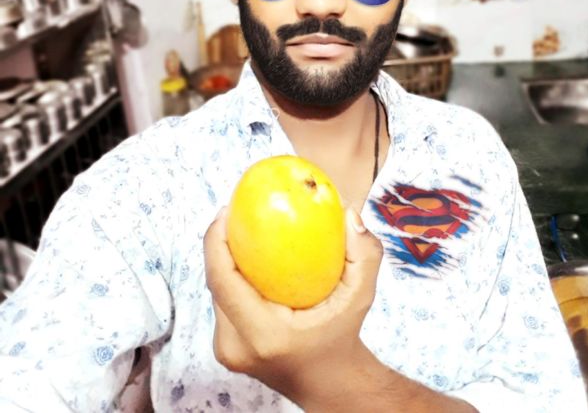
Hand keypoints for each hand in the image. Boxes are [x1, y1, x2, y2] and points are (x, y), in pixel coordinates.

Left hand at [203, 205, 382, 405]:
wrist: (330, 385)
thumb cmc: (343, 338)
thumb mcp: (361, 296)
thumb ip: (364, 254)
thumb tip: (348, 213)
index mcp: (263, 334)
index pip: (223, 280)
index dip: (216, 241)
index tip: (227, 210)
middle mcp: (237, 346)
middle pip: (215, 283)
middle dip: (219, 243)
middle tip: (235, 211)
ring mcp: (227, 351)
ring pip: (216, 292)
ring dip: (223, 259)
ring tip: (238, 227)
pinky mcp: (226, 350)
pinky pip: (223, 302)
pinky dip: (230, 277)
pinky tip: (244, 254)